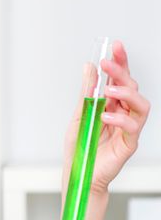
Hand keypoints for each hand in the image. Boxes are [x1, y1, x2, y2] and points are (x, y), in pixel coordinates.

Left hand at [62, 40, 149, 195]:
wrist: (79, 172)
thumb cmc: (80, 146)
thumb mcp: (79, 114)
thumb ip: (87, 93)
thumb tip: (89, 67)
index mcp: (110, 103)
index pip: (119, 79)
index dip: (120, 62)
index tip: (115, 47)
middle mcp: (122, 112)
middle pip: (131, 86)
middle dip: (121, 72)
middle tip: (107, 64)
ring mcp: (127, 127)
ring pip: (140, 104)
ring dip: (126, 93)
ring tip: (109, 91)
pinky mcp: (129, 142)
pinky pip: (132, 126)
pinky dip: (120, 117)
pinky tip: (106, 115)